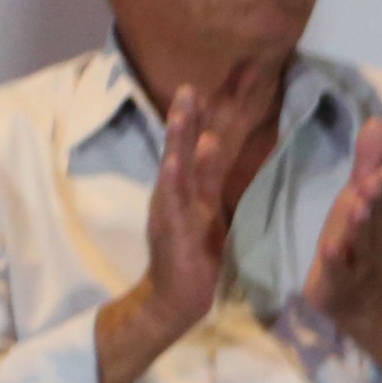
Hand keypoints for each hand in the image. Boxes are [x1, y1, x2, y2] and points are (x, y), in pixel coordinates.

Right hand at [95, 87, 239, 382]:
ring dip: (179, 139)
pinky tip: (174, 160)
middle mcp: (174, 193)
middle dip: (186, 118)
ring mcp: (171, 209)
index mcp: (187, 190)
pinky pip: (172, 200)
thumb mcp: (206, 211)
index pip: (194, 148)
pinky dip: (173, 178)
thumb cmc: (194, 255)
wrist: (177, 296)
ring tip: (183, 110)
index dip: (199, 120)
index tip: (204, 90)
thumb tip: (211, 145)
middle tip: (191, 86)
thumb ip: (206, 180)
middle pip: (181, 149)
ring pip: (175, 168)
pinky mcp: (172, 229)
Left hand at [305, 110, 381, 380]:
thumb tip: (376, 120)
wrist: (356, 302)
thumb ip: (366, 165)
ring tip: (358, 208)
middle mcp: (370, 240)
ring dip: (360, 227)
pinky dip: (335, 262)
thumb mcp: (359, 202)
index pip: (380, 199)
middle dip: (376, 201)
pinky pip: (337, 273)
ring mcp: (356, 265)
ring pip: (361, 245)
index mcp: (374, 219)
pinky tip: (330, 248)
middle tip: (376, 181)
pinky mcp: (337, 285)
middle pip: (374, 220)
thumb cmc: (354, 243)